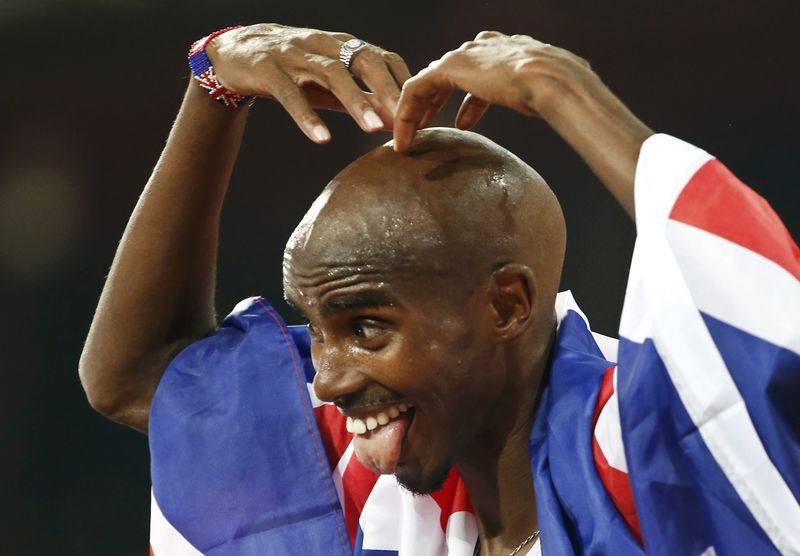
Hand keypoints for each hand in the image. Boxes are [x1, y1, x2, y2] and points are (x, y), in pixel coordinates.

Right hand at [206, 24, 411, 142]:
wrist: (235, 52)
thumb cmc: (293, 69)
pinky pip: (291, 95)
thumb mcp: (329, 80)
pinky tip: (322, 139)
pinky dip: (308, 117)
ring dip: (356, 102)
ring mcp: (295, 55)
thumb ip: (361, 97)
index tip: (421, 111)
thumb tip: (397, 120)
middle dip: (386, 90)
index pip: (382, 57)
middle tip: (406, 119)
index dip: (402, 82)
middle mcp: (322, 44)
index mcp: (342, 45)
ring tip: (374, 130)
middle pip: (362, 60)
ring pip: (331, 76)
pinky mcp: (268, 71)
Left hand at [393, 31, 592, 150]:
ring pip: (429, 82)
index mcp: (509, 51)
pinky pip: (417, 90)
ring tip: (411, 136)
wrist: (556, 82)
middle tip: (426, 127)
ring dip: (417, 111)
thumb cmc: (564, 92)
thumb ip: (549, 98)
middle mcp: (484, 48)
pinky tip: (405, 136)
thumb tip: (570, 111)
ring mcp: (466, 55)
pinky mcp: (449, 69)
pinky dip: (408, 112)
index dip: (469, 100)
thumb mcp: (554, 95)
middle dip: (436, 103)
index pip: (479, 72)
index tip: (463, 123)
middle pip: (449, 75)